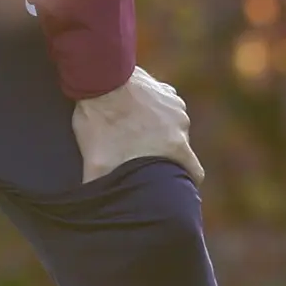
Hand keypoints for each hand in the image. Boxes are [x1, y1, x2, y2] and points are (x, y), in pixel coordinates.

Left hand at [71, 67, 203, 184]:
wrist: (100, 77)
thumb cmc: (101, 121)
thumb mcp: (96, 162)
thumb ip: (99, 186)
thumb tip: (90, 208)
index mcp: (175, 146)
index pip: (195, 173)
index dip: (186, 182)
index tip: (175, 186)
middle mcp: (182, 125)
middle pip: (180, 149)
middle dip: (164, 155)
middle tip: (140, 157)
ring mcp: (175, 104)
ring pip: (173, 127)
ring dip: (159, 132)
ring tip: (134, 133)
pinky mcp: (165, 89)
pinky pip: (165, 107)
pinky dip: (154, 112)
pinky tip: (133, 113)